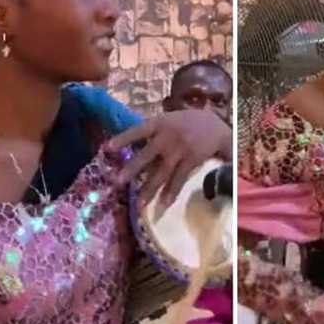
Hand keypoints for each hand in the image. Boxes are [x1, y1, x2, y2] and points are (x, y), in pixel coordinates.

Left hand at [108, 110, 230, 206]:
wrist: (217, 127)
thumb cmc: (188, 122)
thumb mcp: (170, 119)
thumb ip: (154, 131)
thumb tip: (132, 147)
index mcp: (160, 123)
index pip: (138, 131)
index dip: (123, 139)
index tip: (107, 148)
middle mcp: (167, 137)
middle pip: (146, 155)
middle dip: (131, 169)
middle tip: (117, 182)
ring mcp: (179, 150)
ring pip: (161, 172)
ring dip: (149, 188)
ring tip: (138, 203)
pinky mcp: (191, 161)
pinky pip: (179, 179)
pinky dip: (171, 192)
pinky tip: (163, 204)